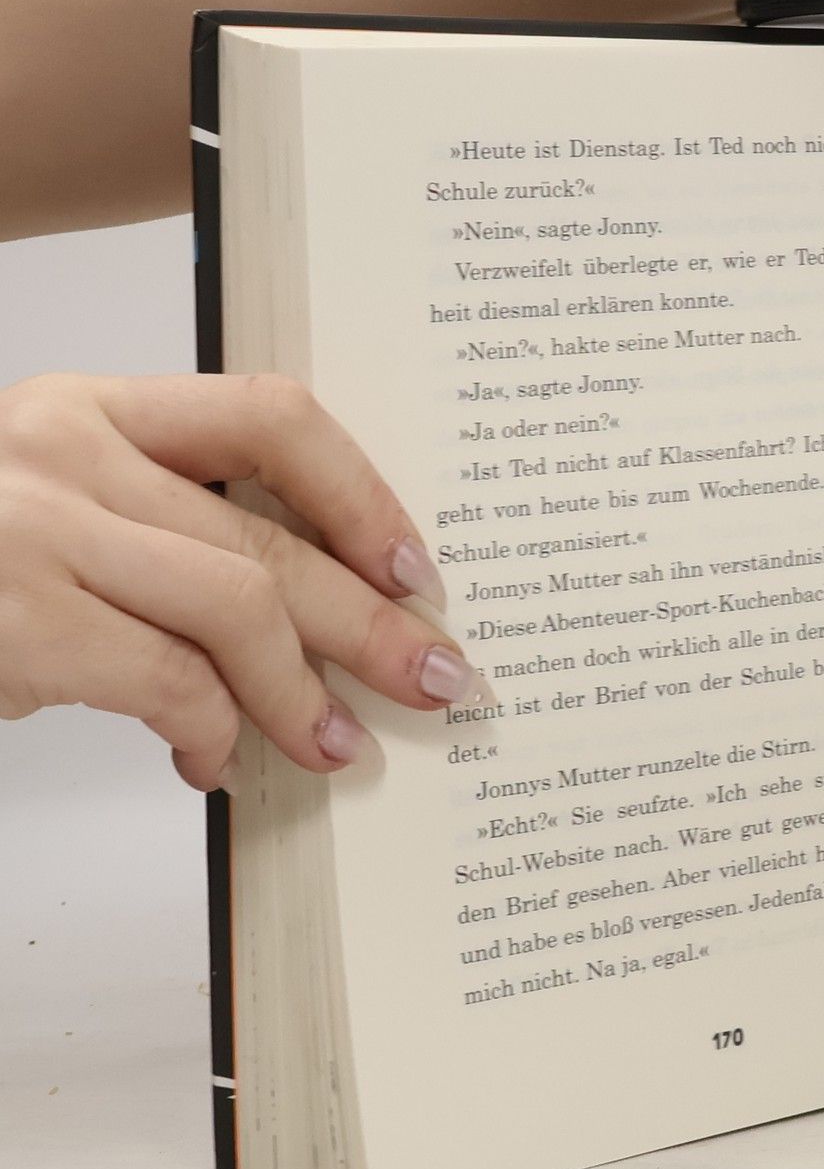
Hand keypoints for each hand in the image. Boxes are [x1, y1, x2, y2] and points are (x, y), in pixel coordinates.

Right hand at [0, 373, 481, 790]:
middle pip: (270, 535)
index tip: (415, 566)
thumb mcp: (52, 501)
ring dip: (303, 693)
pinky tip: (213, 763)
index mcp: (94, 405)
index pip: (274, 416)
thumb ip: (162, 523)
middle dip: (370, 621)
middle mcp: (66, 450)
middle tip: (436, 676)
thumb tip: (312, 612)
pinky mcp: (15, 622)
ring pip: (237, 608)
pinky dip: (211, 733)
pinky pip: (167, 682)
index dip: (363, 495)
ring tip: (336, 744)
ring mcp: (33, 533)